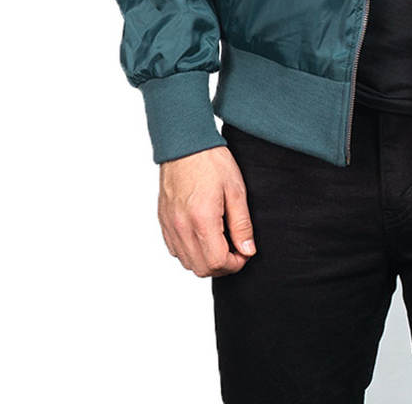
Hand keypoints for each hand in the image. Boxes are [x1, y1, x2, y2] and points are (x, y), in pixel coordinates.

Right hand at [158, 144, 255, 276]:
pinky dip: (191, 251)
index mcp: (201, 219)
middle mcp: (181, 226)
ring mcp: (170, 225)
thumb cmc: (211, 162)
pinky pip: (176, 250)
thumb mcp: (236, 190)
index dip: (235, 264)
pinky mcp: (163, 221)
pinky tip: (203, 234)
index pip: (216, 262)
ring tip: (221, 241)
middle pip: (201, 268)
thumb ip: (242, 224)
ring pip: (187, 262)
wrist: (185, 144)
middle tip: (236, 249)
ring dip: (206, 260)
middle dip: (222, 265)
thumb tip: (247, 250)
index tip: (244, 252)